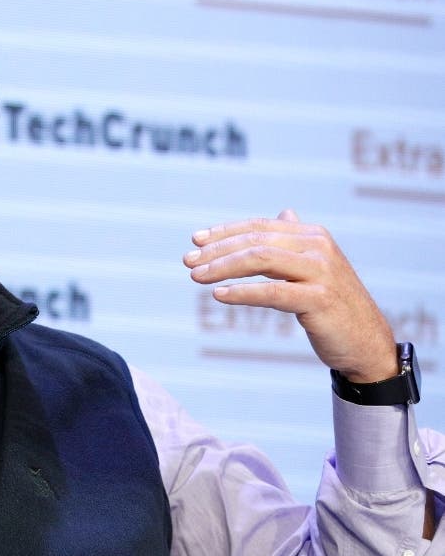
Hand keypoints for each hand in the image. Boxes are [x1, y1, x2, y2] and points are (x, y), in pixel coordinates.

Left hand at [184, 210, 395, 382]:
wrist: (366, 342)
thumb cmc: (334, 305)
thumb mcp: (315, 267)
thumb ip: (296, 241)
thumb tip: (284, 213)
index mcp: (313, 236)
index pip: (258, 226)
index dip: (224, 231)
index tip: (195, 240)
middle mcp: (318, 247)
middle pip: (255, 241)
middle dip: (217, 250)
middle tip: (188, 261)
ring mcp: (321, 272)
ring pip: (260, 260)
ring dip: (222, 267)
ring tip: (196, 276)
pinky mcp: (320, 299)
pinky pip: (272, 293)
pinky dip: (242, 292)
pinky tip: (219, 295)